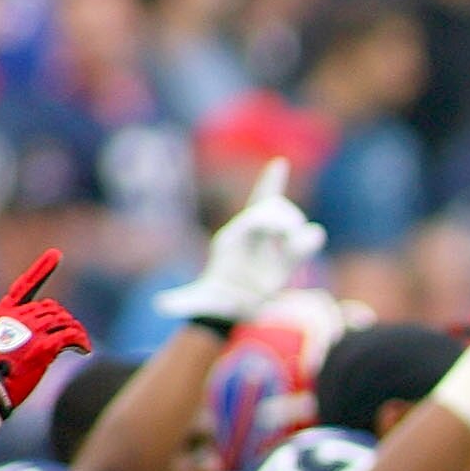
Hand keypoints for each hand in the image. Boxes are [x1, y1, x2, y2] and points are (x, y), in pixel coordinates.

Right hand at [0, 251, 89, 412]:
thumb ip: (13, 332)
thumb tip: (40, 336)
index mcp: (3, 313)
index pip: (25, 285)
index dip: (42, 269)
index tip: (56, 254)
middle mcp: (18, 317)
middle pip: (52, 308)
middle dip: (64, 320)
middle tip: (72, 335)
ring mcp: (31, 331)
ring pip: (65, 320)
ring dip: (76, 331)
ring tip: (79, 344)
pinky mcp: (44, 347)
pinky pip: (72, 336)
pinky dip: (81, 342)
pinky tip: (84, 350)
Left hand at [158, 158, 324, 326]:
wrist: (230, 306)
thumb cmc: (215, 299)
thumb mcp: (201, 300)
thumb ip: (185, 301)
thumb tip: (160, 304)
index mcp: (235, 239)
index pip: (254, 211)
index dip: (269, 185)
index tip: (280, 164)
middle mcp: (255, 236)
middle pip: (273, 210)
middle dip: (281, 218)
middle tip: (285, 235)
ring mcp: (273, 245)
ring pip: (290, 222)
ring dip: (297, 230)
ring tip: (294, 244)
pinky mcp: (287, 259)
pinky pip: (303, 242)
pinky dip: (309, 238)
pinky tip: (310, 236)